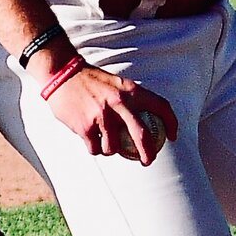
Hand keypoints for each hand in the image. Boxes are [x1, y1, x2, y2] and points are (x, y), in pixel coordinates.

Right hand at [44, 63, 178, 167]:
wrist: (62, 74)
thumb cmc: (91, 80)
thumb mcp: (116, 83)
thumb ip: (129, 100)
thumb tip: (145, 120)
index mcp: (131, 90)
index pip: (160, 106)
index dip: (172, 123)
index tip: (172, 136)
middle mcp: (119, 103)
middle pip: (142, 135)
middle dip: (148, 153)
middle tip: (148, 161)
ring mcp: (102, 116)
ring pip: (113, 147)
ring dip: (110, 150)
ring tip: (105, 143)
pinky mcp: (85, 127)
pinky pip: (95, 148)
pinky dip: (94, 148)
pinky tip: (91, 141)